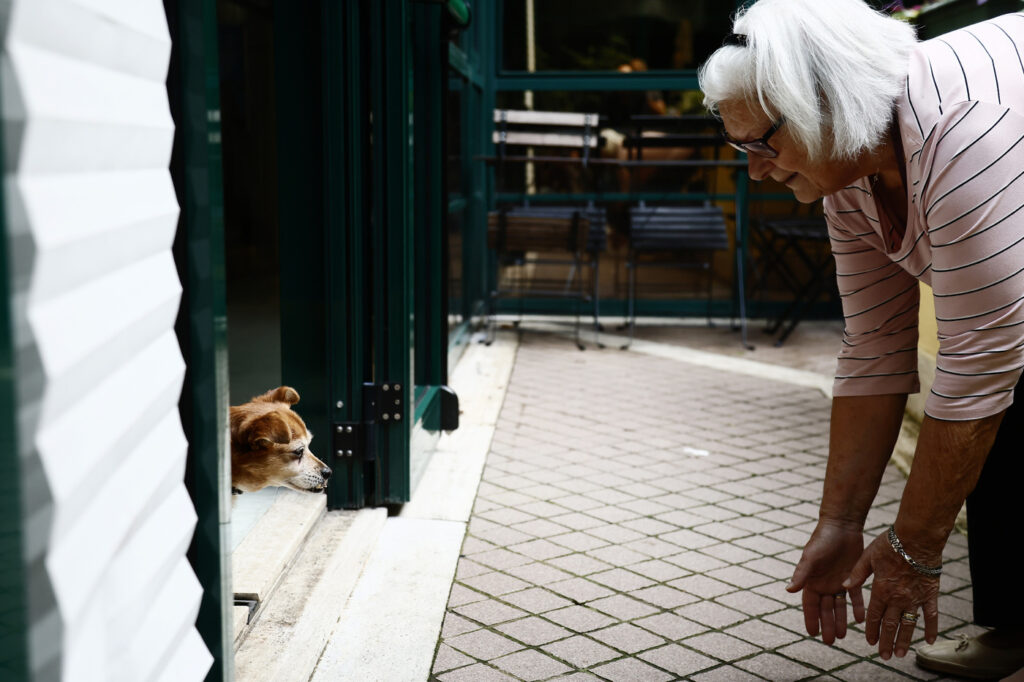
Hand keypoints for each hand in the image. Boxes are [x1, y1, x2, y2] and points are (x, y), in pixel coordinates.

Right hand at [787, 520, 866, 643]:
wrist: (842, 526)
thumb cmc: (822, 540)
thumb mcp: (811, 557)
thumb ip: (801, 574)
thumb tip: (789, 590)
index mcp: (811, 581)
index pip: (810, 605)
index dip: (811, 619)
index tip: (812, 634)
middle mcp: (824, 584)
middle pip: (825, 609)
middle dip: (827, 624)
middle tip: (830, 641)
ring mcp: (838, 582)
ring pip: (840, 606)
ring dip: (841, 619)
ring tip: (844, 635)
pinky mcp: (852, 577)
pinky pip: (855, 596)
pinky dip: (857, 607)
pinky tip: (861, 619)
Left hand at [843, 529, 939, 658]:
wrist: (917, 538)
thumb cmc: (890, 544)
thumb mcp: (867, 557)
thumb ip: (856, 574)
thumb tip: (844, 587)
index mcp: (881, 590)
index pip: (874, 616)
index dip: (871, 630)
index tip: (869, 642)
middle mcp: (898, 598)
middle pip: (890, 625)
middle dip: (885, 642)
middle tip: (884, 656)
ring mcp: (915, 598)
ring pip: (909, 625)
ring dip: (904, 641)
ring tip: (901, 654)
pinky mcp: (930, 595)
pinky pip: (931, 616)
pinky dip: (931, 629)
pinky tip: (929, 641)